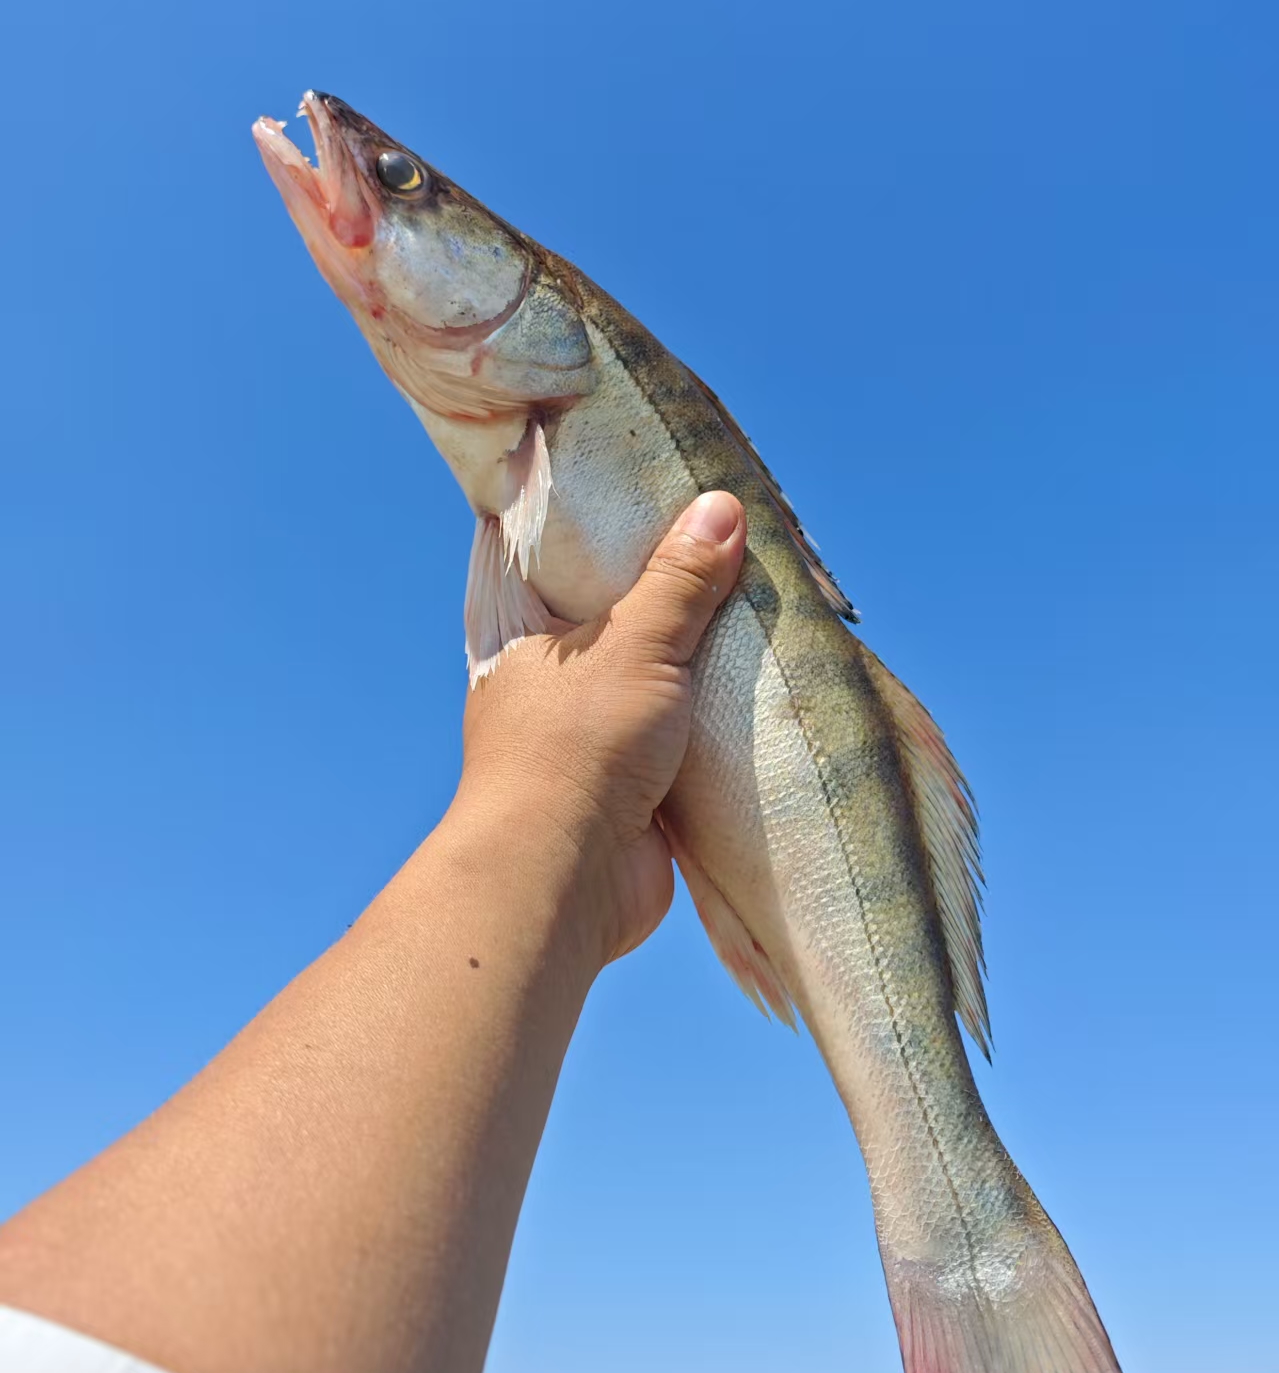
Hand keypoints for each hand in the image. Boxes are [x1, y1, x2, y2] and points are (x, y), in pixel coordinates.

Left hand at [452, 490, 745, 968]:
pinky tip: (763, 683)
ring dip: (701, 661)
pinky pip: (683, 734)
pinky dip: (716, 718)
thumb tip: (721, 506)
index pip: (561, 560)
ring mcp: (593, 736)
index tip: (664, 491)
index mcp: (525, 637)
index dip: (610, 528)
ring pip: (657, 679)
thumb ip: (679, 581)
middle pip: (622, 620)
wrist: (567, 881)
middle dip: (673, 594)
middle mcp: (553, 682)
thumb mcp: (636, 645)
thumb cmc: (576, 748)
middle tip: (735, 546)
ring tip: (763, 605)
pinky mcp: (634, 785)